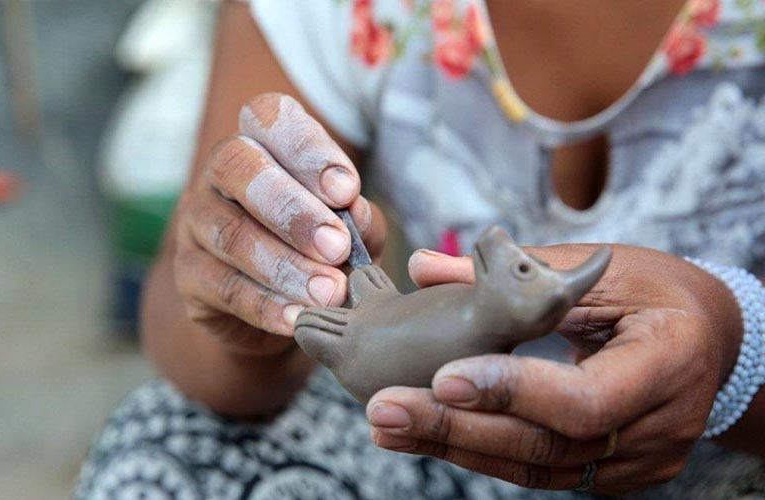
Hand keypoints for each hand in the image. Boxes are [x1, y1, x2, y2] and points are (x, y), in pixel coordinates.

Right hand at [173, 93, 385, 354]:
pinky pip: (223, 287)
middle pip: (238, 166)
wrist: (278, 303)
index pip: (268, 117)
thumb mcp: (352, 227)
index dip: (306, 148)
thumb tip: (354, 214)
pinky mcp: (189, 275)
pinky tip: (298, 318)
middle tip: (337, 246)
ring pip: (231, 234)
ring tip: (329, 292)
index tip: (347, 189)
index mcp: (263, 141)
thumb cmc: (321, 247)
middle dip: (292, 208)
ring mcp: (197, 222)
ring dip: (285, 265)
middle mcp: (221, 172)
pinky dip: (266, 305)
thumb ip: (358, 219)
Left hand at [367, 245, 741, 494]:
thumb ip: (518, 270)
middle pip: (547, 446)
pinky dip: (482, 450)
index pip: (585, 400)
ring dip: (455, 446)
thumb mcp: (604, 270)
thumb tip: (425, 268)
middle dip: (458, 429)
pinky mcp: (611, 473)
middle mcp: (656, 428)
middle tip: (386, 410)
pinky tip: (431, 433)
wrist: (710, 341)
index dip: (513, 392)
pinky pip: (539, 468)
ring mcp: (636, 461)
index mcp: (667, 365)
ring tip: (389, 424)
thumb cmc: (659, 295)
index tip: (444, 377)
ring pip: (535, 466)